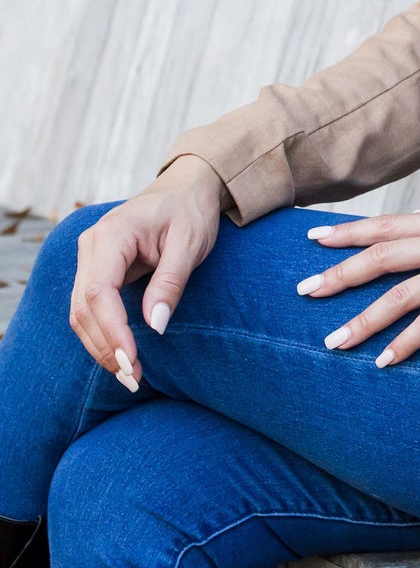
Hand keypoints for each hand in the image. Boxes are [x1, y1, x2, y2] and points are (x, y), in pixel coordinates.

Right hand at [69, 155, 225, 387]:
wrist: (186, 188)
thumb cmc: (191, 210)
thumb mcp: (191, 243)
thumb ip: (170, 283)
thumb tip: (155, 326)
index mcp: (112, 235)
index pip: (99, 293)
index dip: (112, 332)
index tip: (132, 362)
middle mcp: (92, 245)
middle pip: (83, 308)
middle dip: (106, 347)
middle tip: (134, 379)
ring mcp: (90, 257)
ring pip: (80, 313)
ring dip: (101, 347)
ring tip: (130, 375)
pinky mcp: (96, 268)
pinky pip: (90, 308)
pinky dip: (102, 334)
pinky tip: (122, 356)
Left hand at [299, 200, 419, 366]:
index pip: (385, 224)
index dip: (347, 233)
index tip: (313, 238)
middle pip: (379, 257)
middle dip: (337, 275)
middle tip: (304, 291)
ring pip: (396, 296)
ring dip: (361, 321)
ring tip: (332, 342)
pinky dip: (403, 344)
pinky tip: (384, 361)